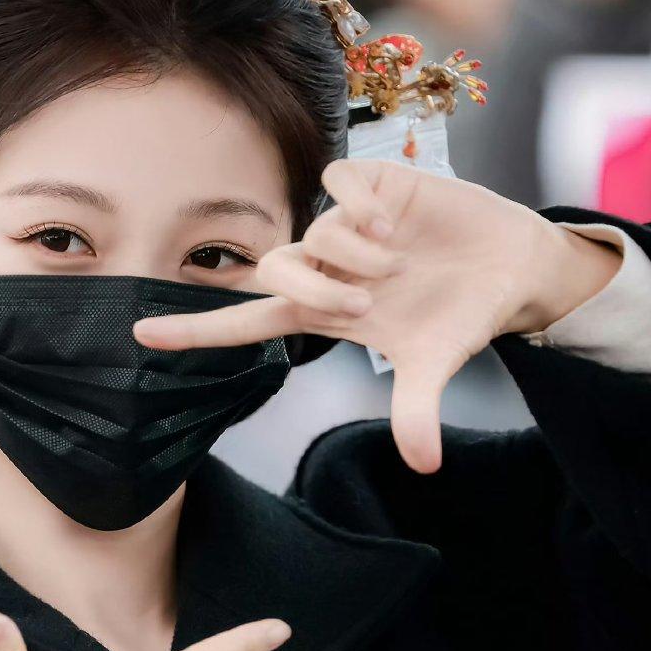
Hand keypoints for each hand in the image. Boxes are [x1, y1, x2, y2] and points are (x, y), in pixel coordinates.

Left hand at [133, 158, 621, 475]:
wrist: (511, 267)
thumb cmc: (461, 317)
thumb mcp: (434, 364)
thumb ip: (416, 410)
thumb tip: (424, 466)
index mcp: (322, 312)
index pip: (245, 322)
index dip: (195, 331)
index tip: (139, 336)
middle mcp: (324, 267)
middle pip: (272, 271)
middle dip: (311, 288)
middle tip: (365, 304)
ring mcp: (346, 226)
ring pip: (313, 233)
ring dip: (352, 255)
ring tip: (395, 265)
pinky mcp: (375, 186)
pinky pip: (338, 184)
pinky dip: (359, 206)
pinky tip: (392, 222)